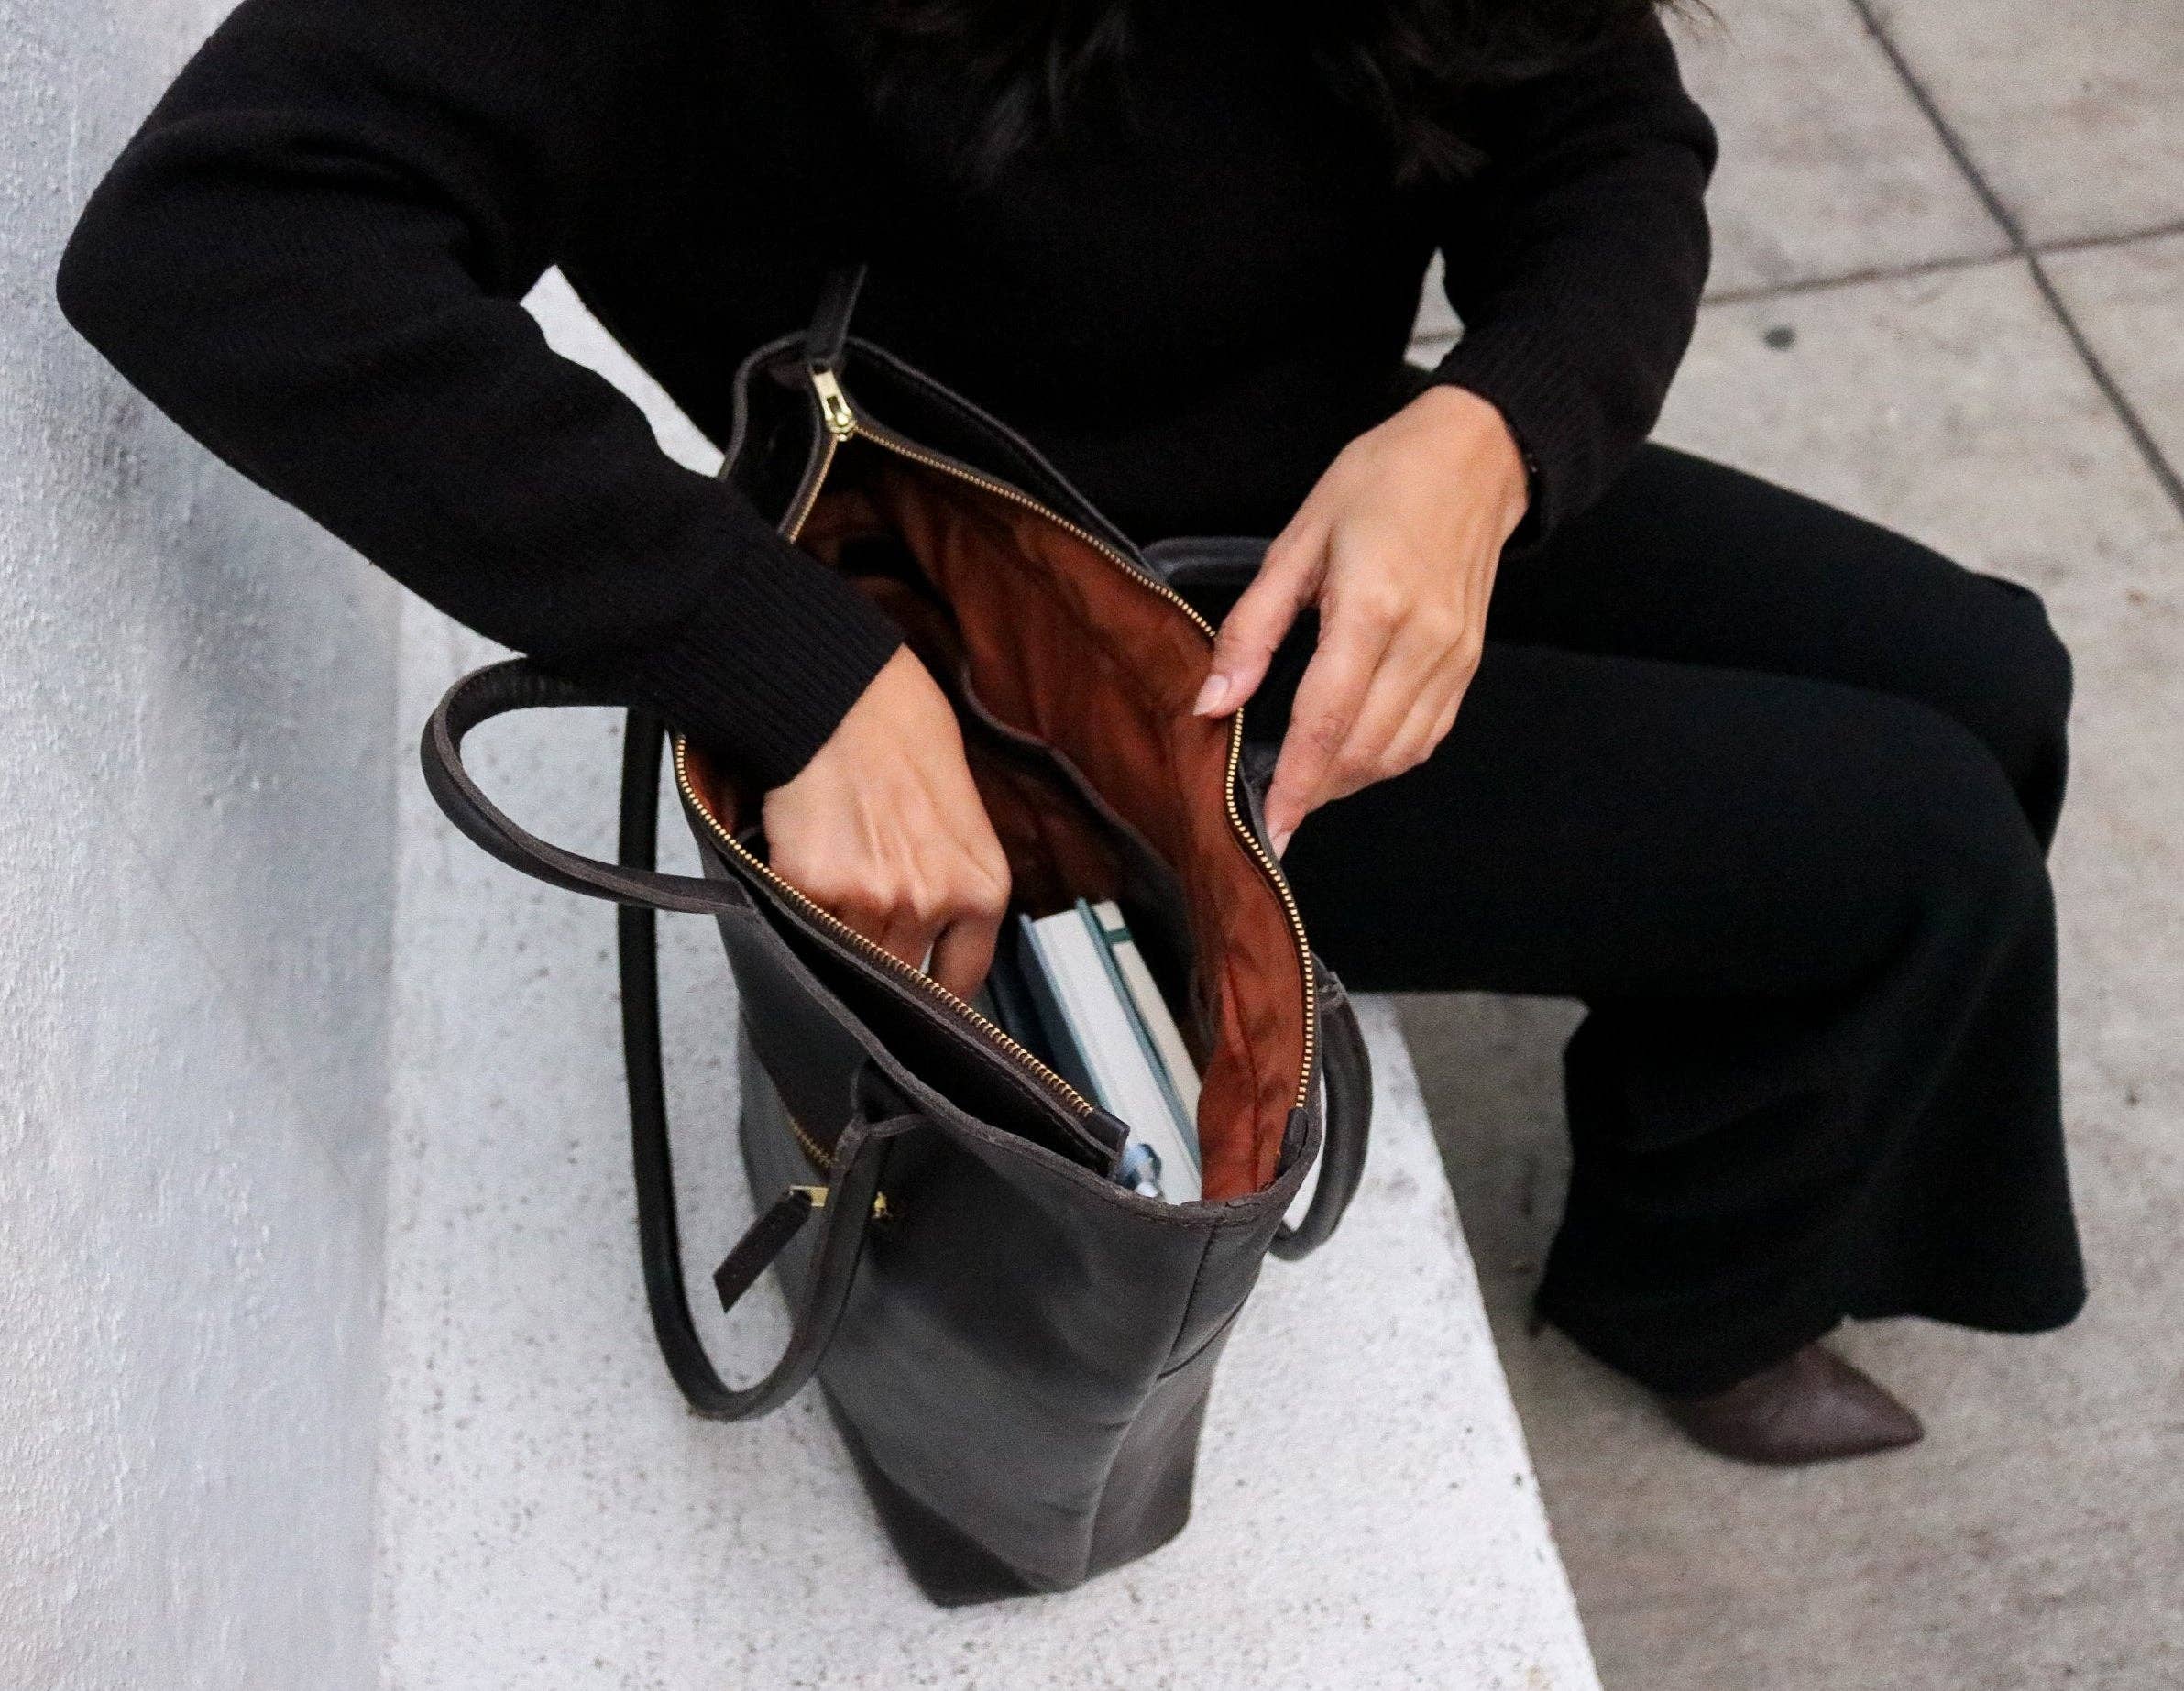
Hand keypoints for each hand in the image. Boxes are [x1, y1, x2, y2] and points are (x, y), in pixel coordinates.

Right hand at [762, 646, 1010, 999]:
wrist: (841, 693)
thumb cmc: (902, 733)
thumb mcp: (963, 817)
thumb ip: (954, 883)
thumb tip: (933, 936)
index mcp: (983, 888)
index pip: (961, 981)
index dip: (934, 992)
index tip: (917, 993)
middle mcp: (934, 902)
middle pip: (899, 977)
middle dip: (879, 959)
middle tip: (859, 925)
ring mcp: (872, 900)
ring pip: (844, 958)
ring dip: (831, 936)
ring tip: (829, 886)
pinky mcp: (811, 889)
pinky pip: (797, 927)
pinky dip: (791, 910)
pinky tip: (801, 869)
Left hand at [1192, 384, 1528, 853]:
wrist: (1473, 457)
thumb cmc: (1381, 483)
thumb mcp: (1296, 542)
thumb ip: (1251, 628)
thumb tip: (1214, 701)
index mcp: (1371, 606)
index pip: (1326, 719)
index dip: (1297, 782)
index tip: (1272, 826)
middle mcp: (1421, 641)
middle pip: (1364, 749)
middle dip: (1317, 791)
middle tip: (1276, 808)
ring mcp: (1453, 657)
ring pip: (1399, 753)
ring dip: (1350, 781)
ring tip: (1308, 786)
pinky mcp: (1468, 663)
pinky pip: (1428, 735)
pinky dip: (1387, 758)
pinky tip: (1353, 755)